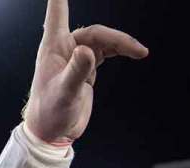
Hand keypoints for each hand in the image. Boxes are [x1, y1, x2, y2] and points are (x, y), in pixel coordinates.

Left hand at [23, 0, 148, 144]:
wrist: (51, 132)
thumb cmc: (49, 113)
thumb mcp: (64, 93)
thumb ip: (76, 72)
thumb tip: (87, 51)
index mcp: (53, 48)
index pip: (57, 14)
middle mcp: (64, 49)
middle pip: (95, 32)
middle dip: (117, 39)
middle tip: (137, 50)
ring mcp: (75, 58)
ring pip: (103, 41)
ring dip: (121, 45)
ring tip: (140, 53)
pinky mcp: (85, 68)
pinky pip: (105, 51)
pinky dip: (120, 50)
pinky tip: (133, 54)